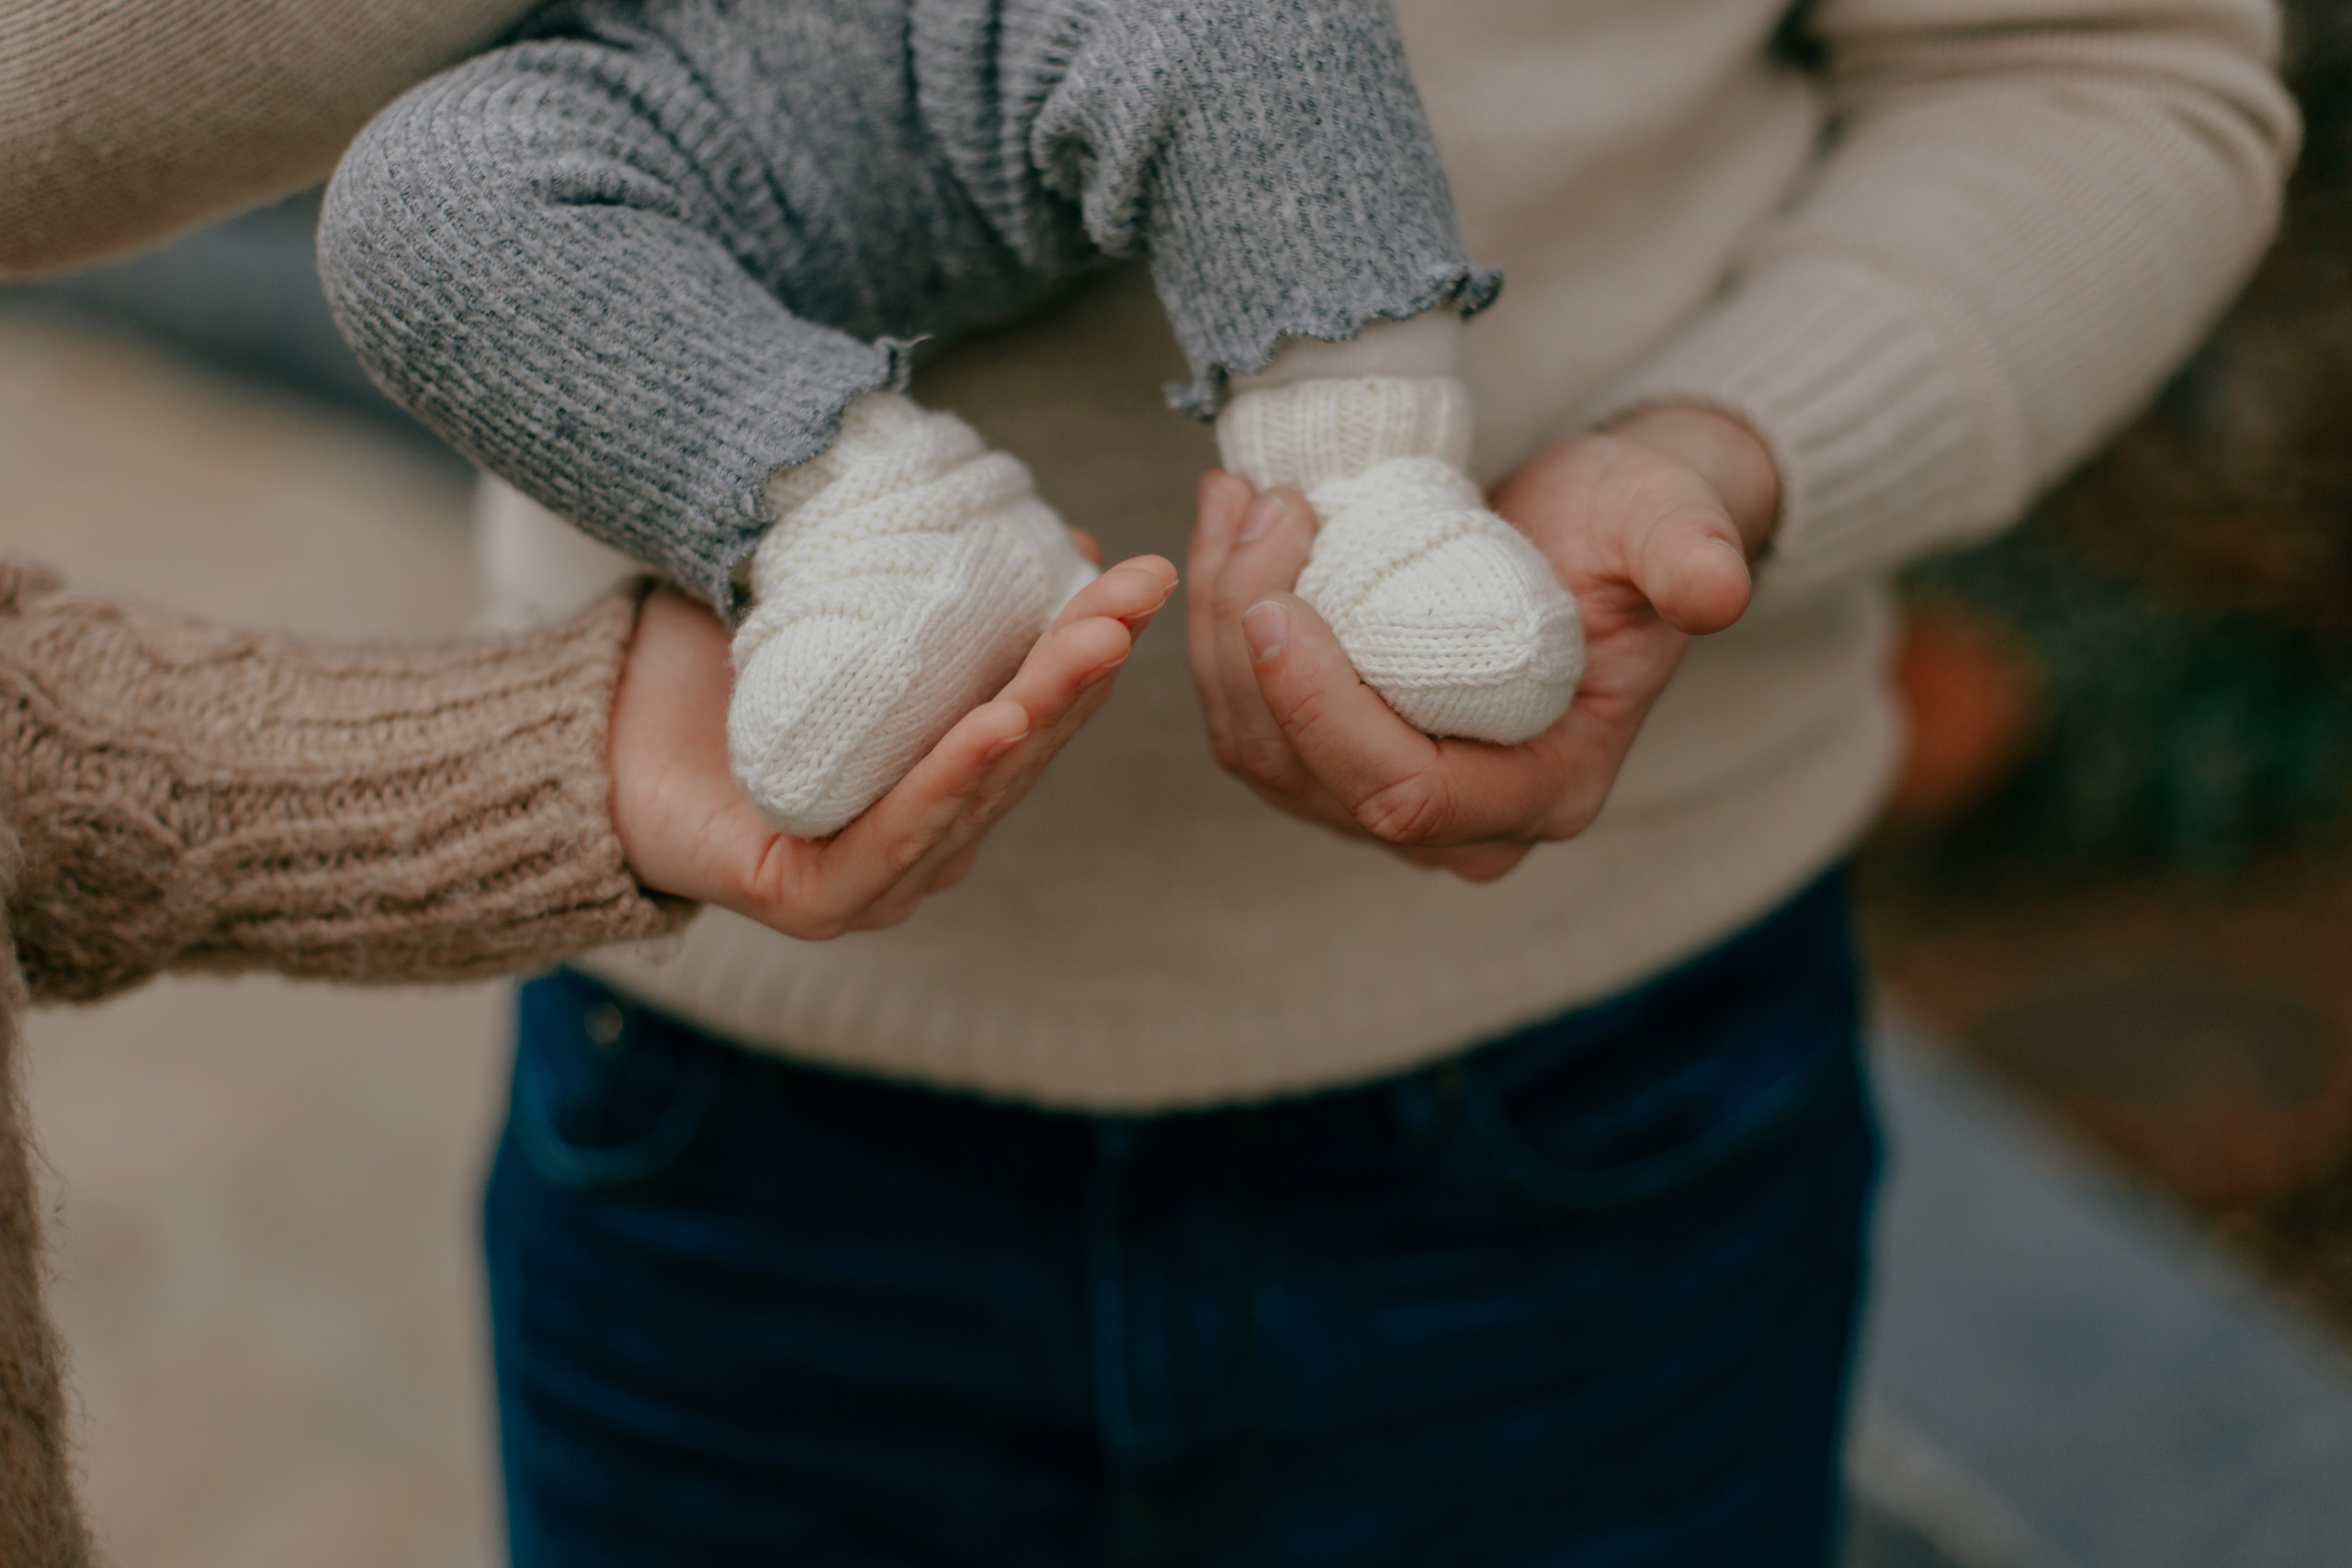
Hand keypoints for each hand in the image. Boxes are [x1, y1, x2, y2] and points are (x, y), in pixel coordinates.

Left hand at [611, 554, 1176, 936]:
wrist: (578, 734)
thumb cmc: (702, 673)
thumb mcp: (831, 603)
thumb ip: (921, 575)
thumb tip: (1033, 515)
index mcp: (937, 776)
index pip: (1033, 707)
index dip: (1087, 643)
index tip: (1139, 573)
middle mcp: (925, 836)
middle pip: (1021, 748)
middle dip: (1083, 669)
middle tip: (1133, 597)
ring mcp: (880, 878)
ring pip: (978, 790)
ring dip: (1039, 714)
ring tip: (1086, 649)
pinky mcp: (820, 901)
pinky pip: (901, 835)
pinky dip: (952, 779)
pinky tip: (995, 725)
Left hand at [1187, 404, 1775, 880]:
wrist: (1589, 532)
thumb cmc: (1631, 527)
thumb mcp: (1668, 520)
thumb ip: (1690, 553)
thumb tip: (1716, 594)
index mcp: (1547, 791)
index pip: (1405, 797)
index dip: (1322, 713)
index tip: (1276, 605)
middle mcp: (1463, 824)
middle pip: (1308, 777)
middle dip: (1247, 648)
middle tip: (1255, 510)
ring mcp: (1389, 800)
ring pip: (1257, 750)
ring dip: (1216, 630)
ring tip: (1234, 502)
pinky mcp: (1336, 758)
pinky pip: (1248, 718)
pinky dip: (1218, 630)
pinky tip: (1230, 533)